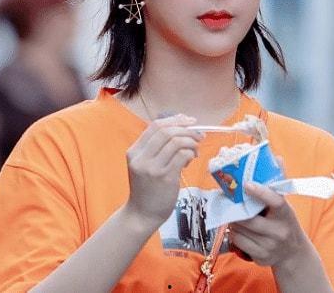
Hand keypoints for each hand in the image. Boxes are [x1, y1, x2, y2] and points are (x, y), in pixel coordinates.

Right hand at [124, 114, 202, 229]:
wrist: (142, 214)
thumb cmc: (147, 188)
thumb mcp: (145, 164)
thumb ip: (157, 148)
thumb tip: (182, 126)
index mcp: (134, 151)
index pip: (155, 126)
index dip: (175, 120)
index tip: (189, 121)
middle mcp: (141, 158)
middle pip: (166, 131)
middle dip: (187, 130)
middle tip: (199, 135)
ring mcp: (153, 168)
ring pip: (176, 142)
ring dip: (191, 142)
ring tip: (195, 150)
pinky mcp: (165, 178)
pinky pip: (182, 155)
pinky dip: (191, 153)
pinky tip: (191, 159)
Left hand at [229, 157, 309, 267]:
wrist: (293, 253)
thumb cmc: (284, 221)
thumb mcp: (285, 203)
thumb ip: (278, 183)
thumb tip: (277, 157)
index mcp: (286, 214)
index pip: (275, 201)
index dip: (261, 192)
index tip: (247, 183)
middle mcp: (279, 231)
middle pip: (250, 219)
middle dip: (237, 210)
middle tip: (230, 201)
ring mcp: (270, 247)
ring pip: (241, 230)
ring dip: (233, 221)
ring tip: (234, 214)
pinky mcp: (261, 258)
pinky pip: (238, 242)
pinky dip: (234, 233)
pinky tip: (238, 229)